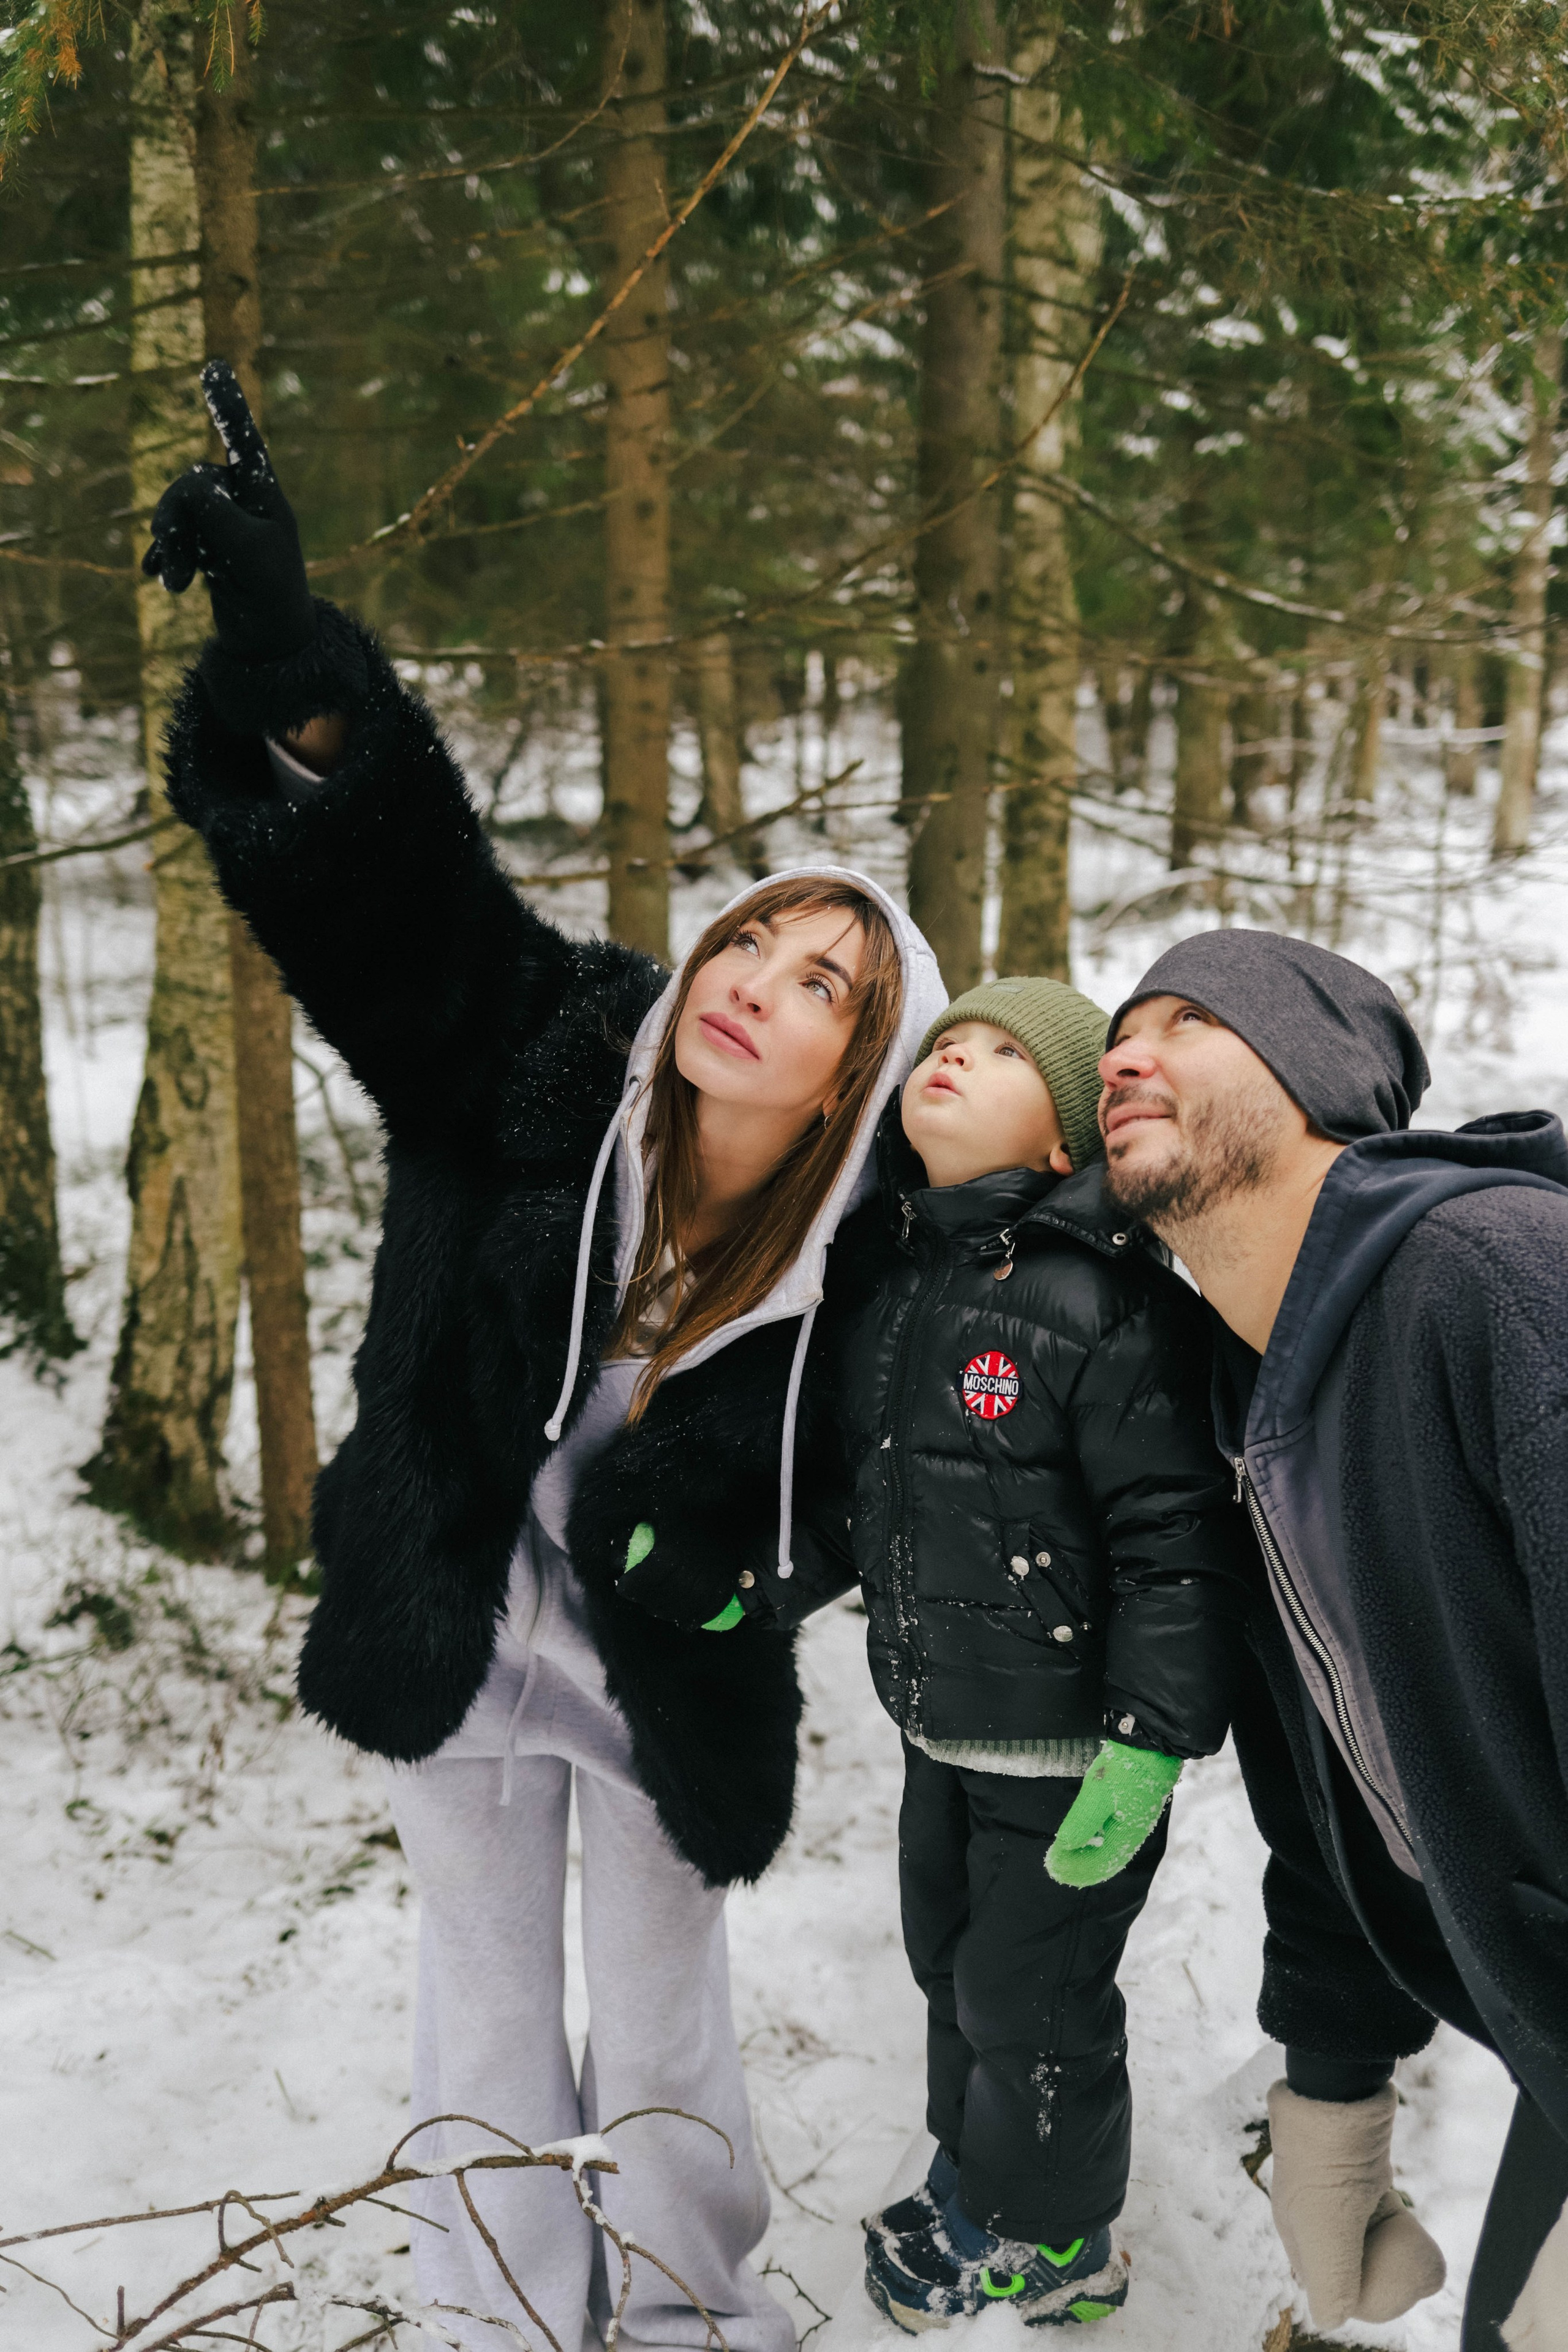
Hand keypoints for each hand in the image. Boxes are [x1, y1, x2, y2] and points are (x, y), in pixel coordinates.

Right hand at [141, 360, 315, 663]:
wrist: (270, 639)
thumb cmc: (271, 591)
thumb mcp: (246, 549)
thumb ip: (214, 511)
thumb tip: (186, 484)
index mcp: (263, 492)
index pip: (243, 440)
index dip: (227, 405)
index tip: (214, 366)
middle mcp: (241, 499)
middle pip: (191, 485)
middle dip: (177, 519)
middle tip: (175, 558)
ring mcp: (222, 521)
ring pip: (176, 513)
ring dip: (173, 546)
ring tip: (177, 583)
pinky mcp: (206, 544)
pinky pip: (174, 538)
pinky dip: (167, 557)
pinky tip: (162, 579)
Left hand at [620, 1523, 742, 1630]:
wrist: (733, 1527)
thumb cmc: (695, 1519)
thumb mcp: (666, 1514)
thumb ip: (644, 1527)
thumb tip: (619, 1542)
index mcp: (666, 1556)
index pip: (637, 1584)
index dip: (627, 1587)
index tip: (625, 1586)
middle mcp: (683, 1575)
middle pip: (654, 1600)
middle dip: (644, 1600)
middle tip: (642, 1596)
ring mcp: (703, 1588)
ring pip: (674, 1612)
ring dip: (662, 1612)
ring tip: (659, 1606)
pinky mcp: (719, 1596)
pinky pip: (698, 1617)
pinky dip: (687, 1622)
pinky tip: (681, 1621)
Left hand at [1045, 1739, 1181, 1885]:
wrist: (1149, 1745)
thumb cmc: (1124, 1770)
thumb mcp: (1098, 1794)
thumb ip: (1083, 1821)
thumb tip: (1065, 1845)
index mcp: (1126, 1836)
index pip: (1098, 1864)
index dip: (1074, 1868)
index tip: (1052, 1865)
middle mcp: (1132, 1835)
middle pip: (1105, 1861)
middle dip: (1079, 1866)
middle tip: (1055, 1866)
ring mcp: (1134, 1823)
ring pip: (1109, 1850)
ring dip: (1087, 1857)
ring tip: (1066, 1857)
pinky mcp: (1132, 1810)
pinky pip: (1113, 1838)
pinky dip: (1096, 1844)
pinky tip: (1086, 1840)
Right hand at [1267, 2080, 1444, 2328]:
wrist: (1336, 2094)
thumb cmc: (1326, 2164)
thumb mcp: (1327, 2230)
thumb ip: (1330, 2283)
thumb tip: (1331, 2323)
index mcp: (1298, 2240)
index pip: (1335, 2292)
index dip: (1369, 2299)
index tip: (1394, 2284)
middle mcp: (1313, 2223)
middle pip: (1357, 2270)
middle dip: (1389, 2274)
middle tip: (1412, 2257)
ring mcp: (1336, 2199)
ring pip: (1371, 2244)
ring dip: (1396, 2247)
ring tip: (1409, 2230)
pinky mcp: (1357, 2178)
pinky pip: (1378, 2217)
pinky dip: (1397, 2223)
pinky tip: (1405, 2214)